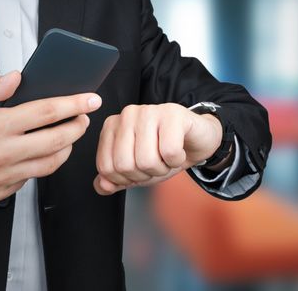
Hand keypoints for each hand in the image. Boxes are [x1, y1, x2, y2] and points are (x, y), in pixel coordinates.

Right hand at [0, 71, 101, 201]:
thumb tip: (17, 78)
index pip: (45, 112)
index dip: (72, 104)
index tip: (89, 99)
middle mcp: (3, 153)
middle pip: (56, 140)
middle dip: (77, 127)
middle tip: (84, 117)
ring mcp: (4, 175)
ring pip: (50, 163)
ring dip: (66, 148)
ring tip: (68, 135)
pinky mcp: (2, 191)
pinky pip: (32, 178)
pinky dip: (43, 164)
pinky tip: (42, 152)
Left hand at [94, 103, 223, 194]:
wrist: (196, 139)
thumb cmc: (163, 152)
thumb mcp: (135, 170)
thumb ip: (114, 179)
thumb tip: (101, 185)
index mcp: (111, 127)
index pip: (106, 168)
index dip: (125, 179)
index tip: (139, 169)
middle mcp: (126, 115)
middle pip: (125, 165)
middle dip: (144, 174)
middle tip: (156, 163)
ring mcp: (148, 111)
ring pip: (146, 160)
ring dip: (162, 168)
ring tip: (167, 156)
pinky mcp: (172, 113)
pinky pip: (169, 152)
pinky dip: (177, 159)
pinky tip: (179, 149)